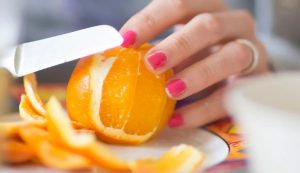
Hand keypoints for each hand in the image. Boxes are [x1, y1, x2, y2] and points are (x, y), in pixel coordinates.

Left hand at [120, 0, 269, 127]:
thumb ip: (155, 47)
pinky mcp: (258, 81)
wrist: (239, 71)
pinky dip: (204, 109)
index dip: (151, 19)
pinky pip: (234, 95)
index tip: (124, 40)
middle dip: (178, 45)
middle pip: (208, 25)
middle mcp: (234, 23)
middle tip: (152, 63)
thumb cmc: (200, 54)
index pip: (180, 4)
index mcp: (208, 7)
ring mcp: (252, 50)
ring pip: (230, 56)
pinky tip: (178, 119)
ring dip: (198, 74)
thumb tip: (115, 57)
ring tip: (170, 91)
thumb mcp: (179, 45)